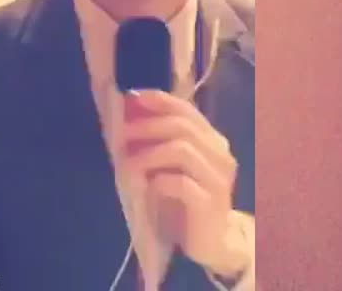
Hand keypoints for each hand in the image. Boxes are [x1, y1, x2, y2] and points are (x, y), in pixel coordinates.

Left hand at [121, 91, 248, 275]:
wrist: (211, 242)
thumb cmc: (186, 200)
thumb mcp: (172, 166)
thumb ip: (159, 142)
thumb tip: (128, 113)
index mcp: (213, 139)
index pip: (186, 109)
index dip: (158, 100)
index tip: (130, 98)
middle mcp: (220, 154)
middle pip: (183, 126)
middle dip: (147, 125)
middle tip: (120, 132)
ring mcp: (218, 178)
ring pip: (182, 150)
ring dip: (149, 153)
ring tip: (126, 162)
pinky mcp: (210, 203)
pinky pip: (181, 183)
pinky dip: (158, 181)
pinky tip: (146, 187)